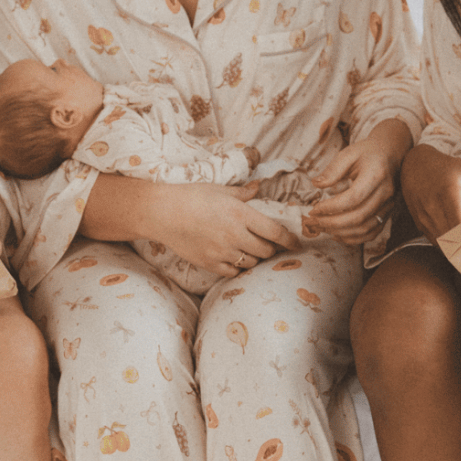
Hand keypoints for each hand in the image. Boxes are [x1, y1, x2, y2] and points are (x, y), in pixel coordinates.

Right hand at [154, 180, 297, 276]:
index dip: (290, 240)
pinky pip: (233, 272)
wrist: (162, 213)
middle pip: (266, 251)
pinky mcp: (210, 263)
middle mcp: (235, 235)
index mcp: (241, 214)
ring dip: (254, 258)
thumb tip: (257, 187)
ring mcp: (223, 252)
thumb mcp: (219, 190)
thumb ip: (242, 193)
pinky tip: (234, 259)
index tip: (297, 244)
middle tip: (268, 245)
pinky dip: (237, 267)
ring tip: (249, 250)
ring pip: (251, 263)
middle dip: (271, 249)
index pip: (275, 232)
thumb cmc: (191, 196)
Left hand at [302, 121, 407, 243]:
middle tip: (313, 221)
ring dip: (340, 232)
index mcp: (376, 175)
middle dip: (332, 223)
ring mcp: (388, 206)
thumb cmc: (367, 153)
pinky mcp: (387, 214)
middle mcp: (385, 193)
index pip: (353, 198)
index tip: (314, 209)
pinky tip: (336, 234)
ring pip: (364, 229)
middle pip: (358, 217)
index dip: (331, 207)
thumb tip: (316, 185)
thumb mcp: (348, 153)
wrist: (391, 155)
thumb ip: (333, 169)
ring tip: (321, 227)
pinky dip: (353, 238)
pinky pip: (371, 233)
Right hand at [399, 143, 460, 240]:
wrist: (415, 165)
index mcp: (448, 195)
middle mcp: (433, 209)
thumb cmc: (447, 169)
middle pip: (454, 239)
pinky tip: (453, 227)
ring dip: (457, 240)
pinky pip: (437, 241)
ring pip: (445, 243)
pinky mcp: (420, 224)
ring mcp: (424, 219)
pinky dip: (448, 239)